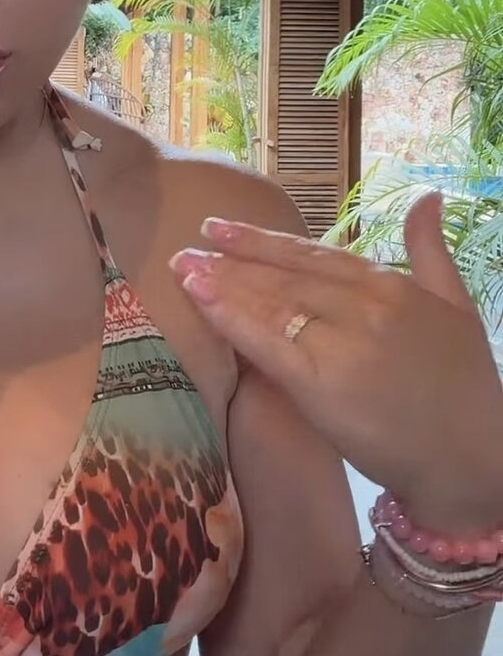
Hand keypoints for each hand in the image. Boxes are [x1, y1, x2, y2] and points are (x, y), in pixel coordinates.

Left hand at [169, 192, 502, 534]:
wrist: (475, 460)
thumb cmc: (465, 388)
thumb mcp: (458, 305)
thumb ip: (429, 249)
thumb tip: (425, 196)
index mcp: (388, 285)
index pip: (312, 255)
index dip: (262, 241)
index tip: (219, 228)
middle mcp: (362, 306)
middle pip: (283, 276)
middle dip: (231, 259)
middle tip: (187, 245)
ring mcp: (342, 342)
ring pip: (270, 303)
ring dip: (221, 282)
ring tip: (182, 266)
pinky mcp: (322, 383)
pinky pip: (266, 342)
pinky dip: (229, 317)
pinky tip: (199, 299)